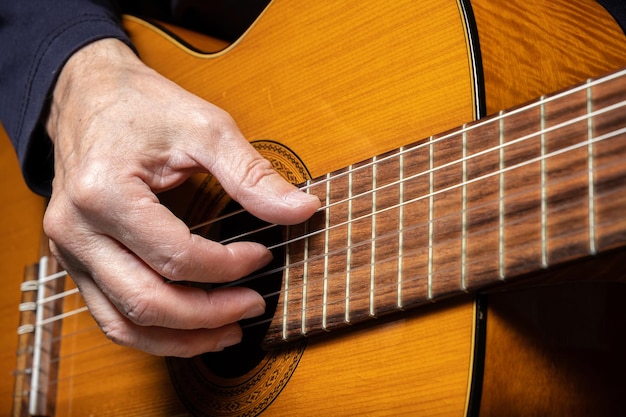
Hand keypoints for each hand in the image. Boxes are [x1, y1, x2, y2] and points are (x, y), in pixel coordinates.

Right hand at [43, 39, 319, 356]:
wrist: (86, 95)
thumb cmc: (141, 105)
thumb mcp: (204, 128)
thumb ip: (252, 174)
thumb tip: (302, 209)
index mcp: (106, 194)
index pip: (177, 256)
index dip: (228, 267)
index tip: (262, 256)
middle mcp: (77, 230)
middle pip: (149, 301)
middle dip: (210, 314)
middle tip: (252, 306)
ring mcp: (70, 250)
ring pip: (125, 322)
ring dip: (181, 338)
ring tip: (227, 333)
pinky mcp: (75, 259)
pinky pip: (110, 315)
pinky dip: (152, 332)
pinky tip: (189, 329)